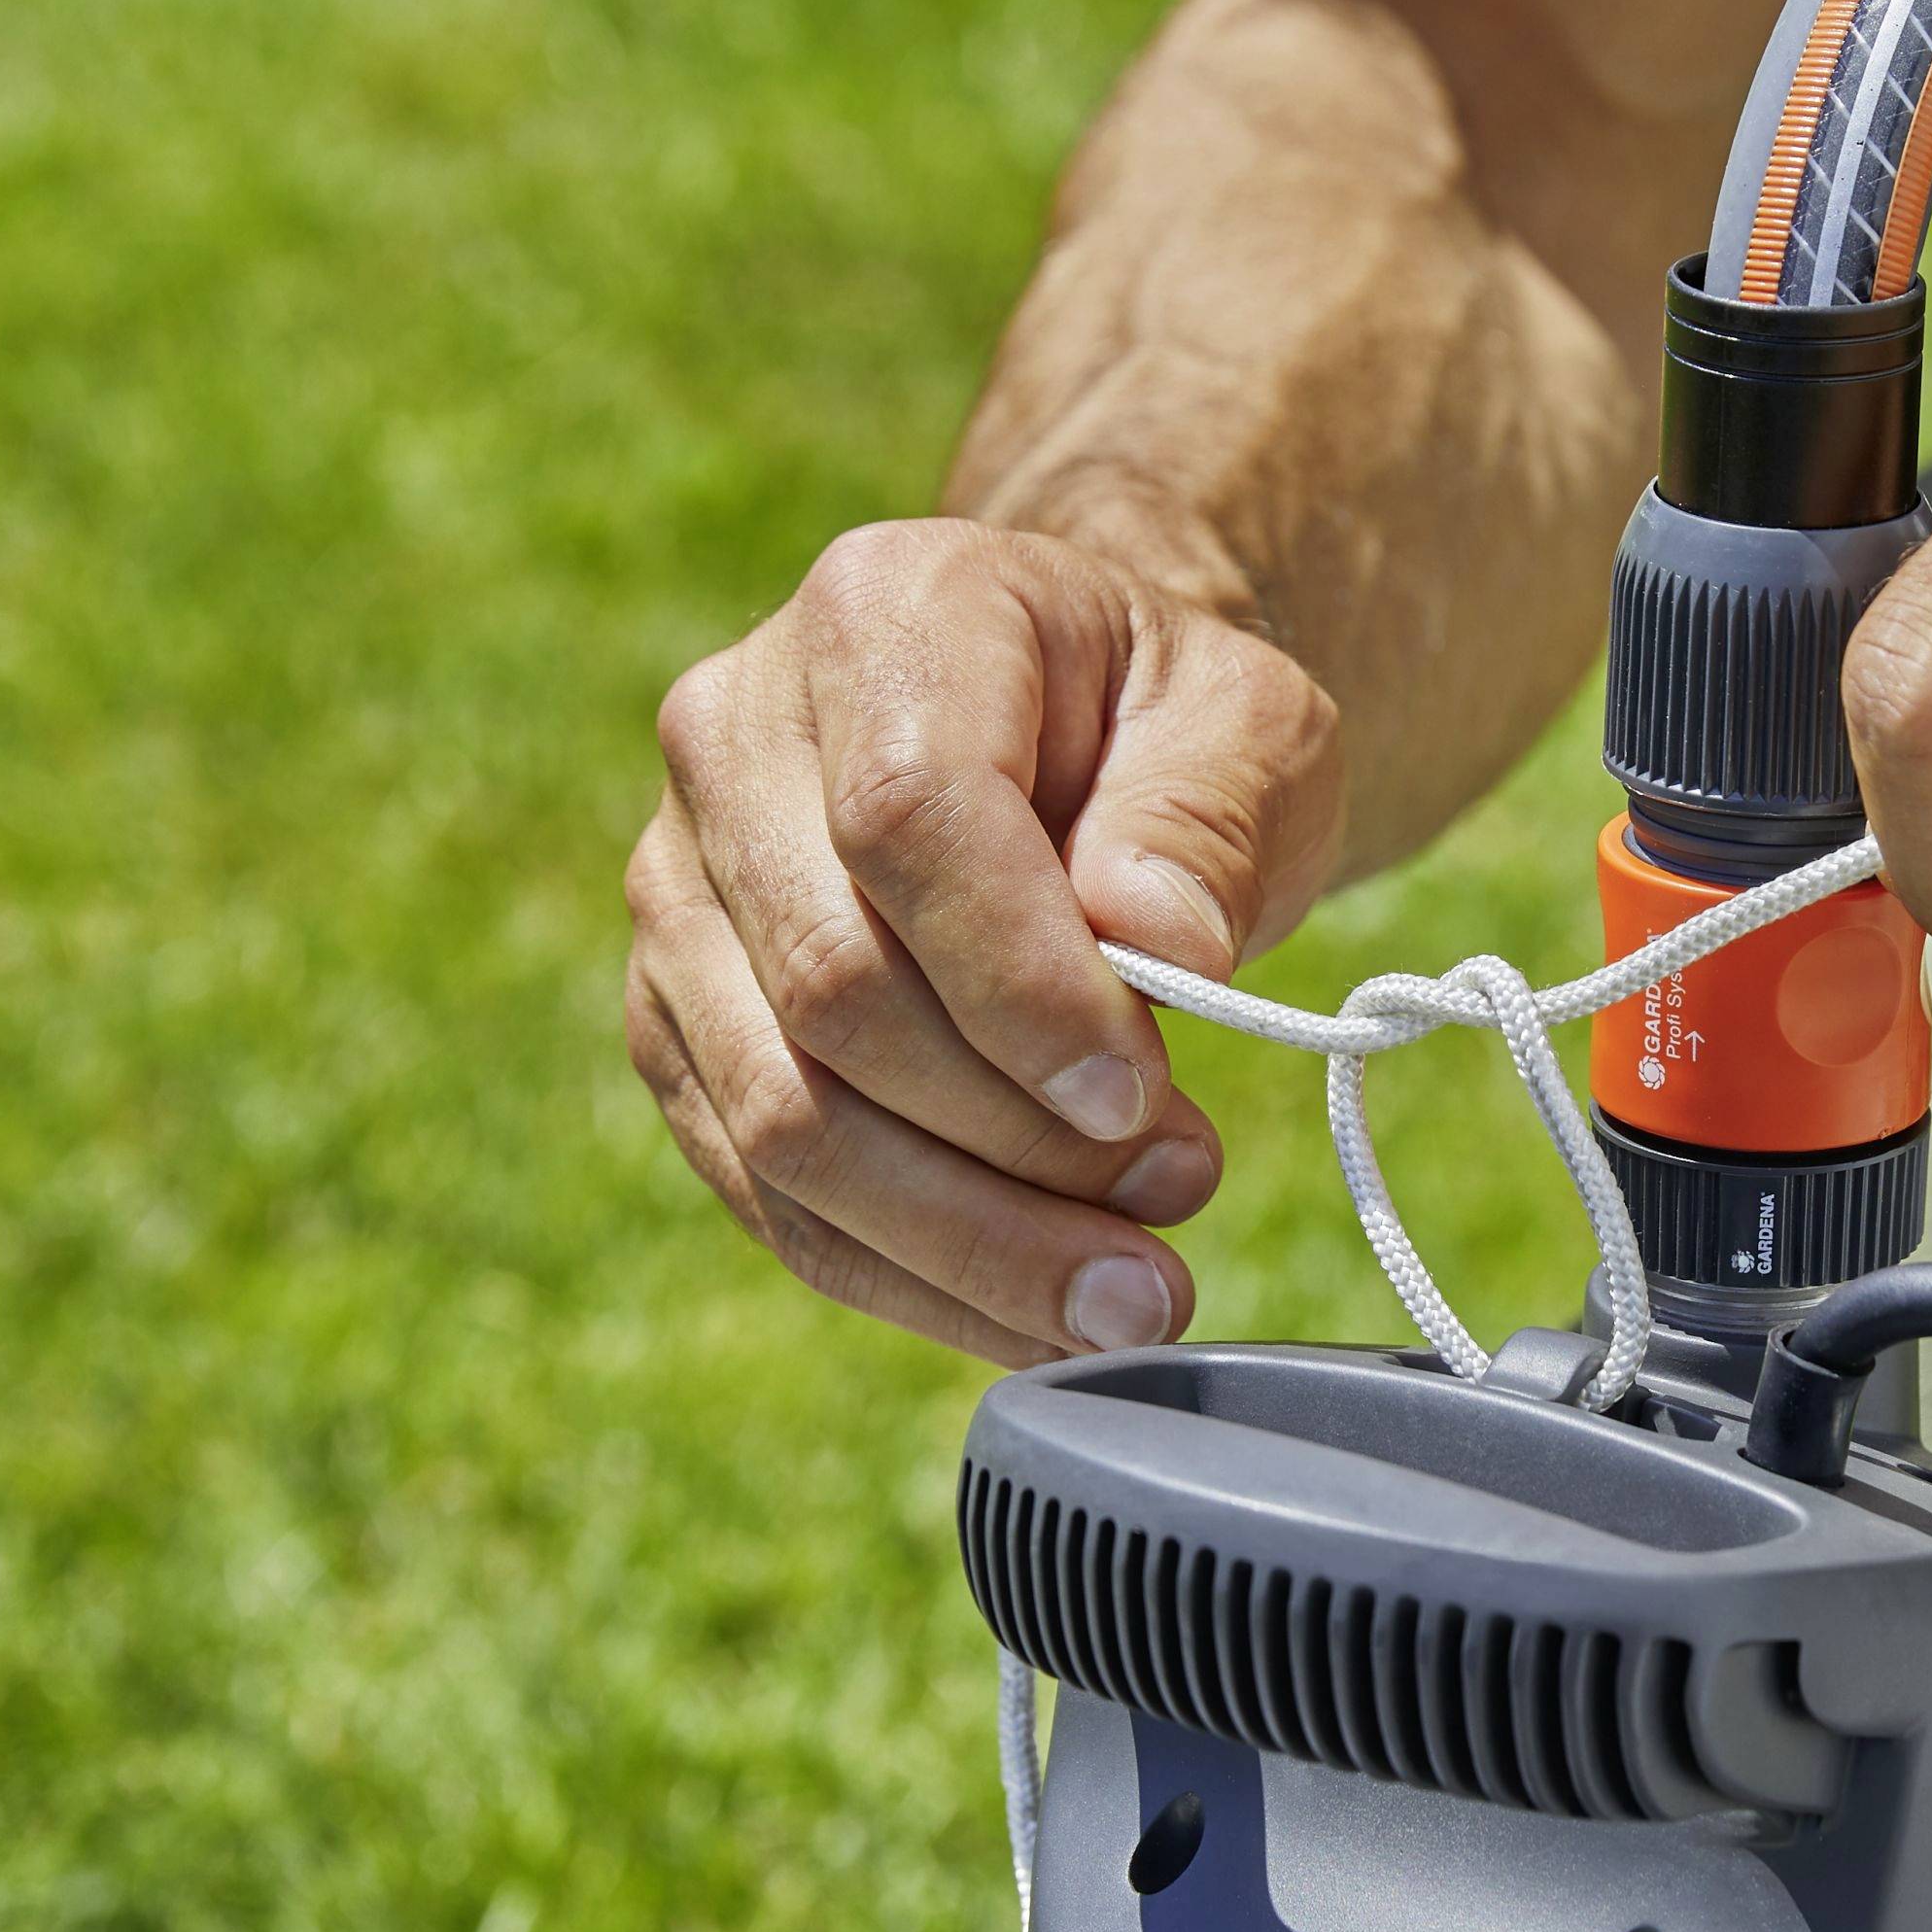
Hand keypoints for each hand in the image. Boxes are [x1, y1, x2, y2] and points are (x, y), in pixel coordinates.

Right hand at [627, 520, 1342, 1360]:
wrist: (1079, 736)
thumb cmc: (1170, 724)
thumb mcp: (1251, 721)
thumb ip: (1206, 818)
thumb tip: (1152, 951)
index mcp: (879, 615)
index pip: (905, 822)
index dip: (1020, 984)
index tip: (1142, 1095)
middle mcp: (730, 740)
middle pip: (830, 991)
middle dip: (1014, 1139)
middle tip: (1181, 1196)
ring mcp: (680, 892)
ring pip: (781, 1120)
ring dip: (968, 1238)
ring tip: (1136, 1286)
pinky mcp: (682, 1025)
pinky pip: (767, 1193)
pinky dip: (911, 1277)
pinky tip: (1039, 1316)